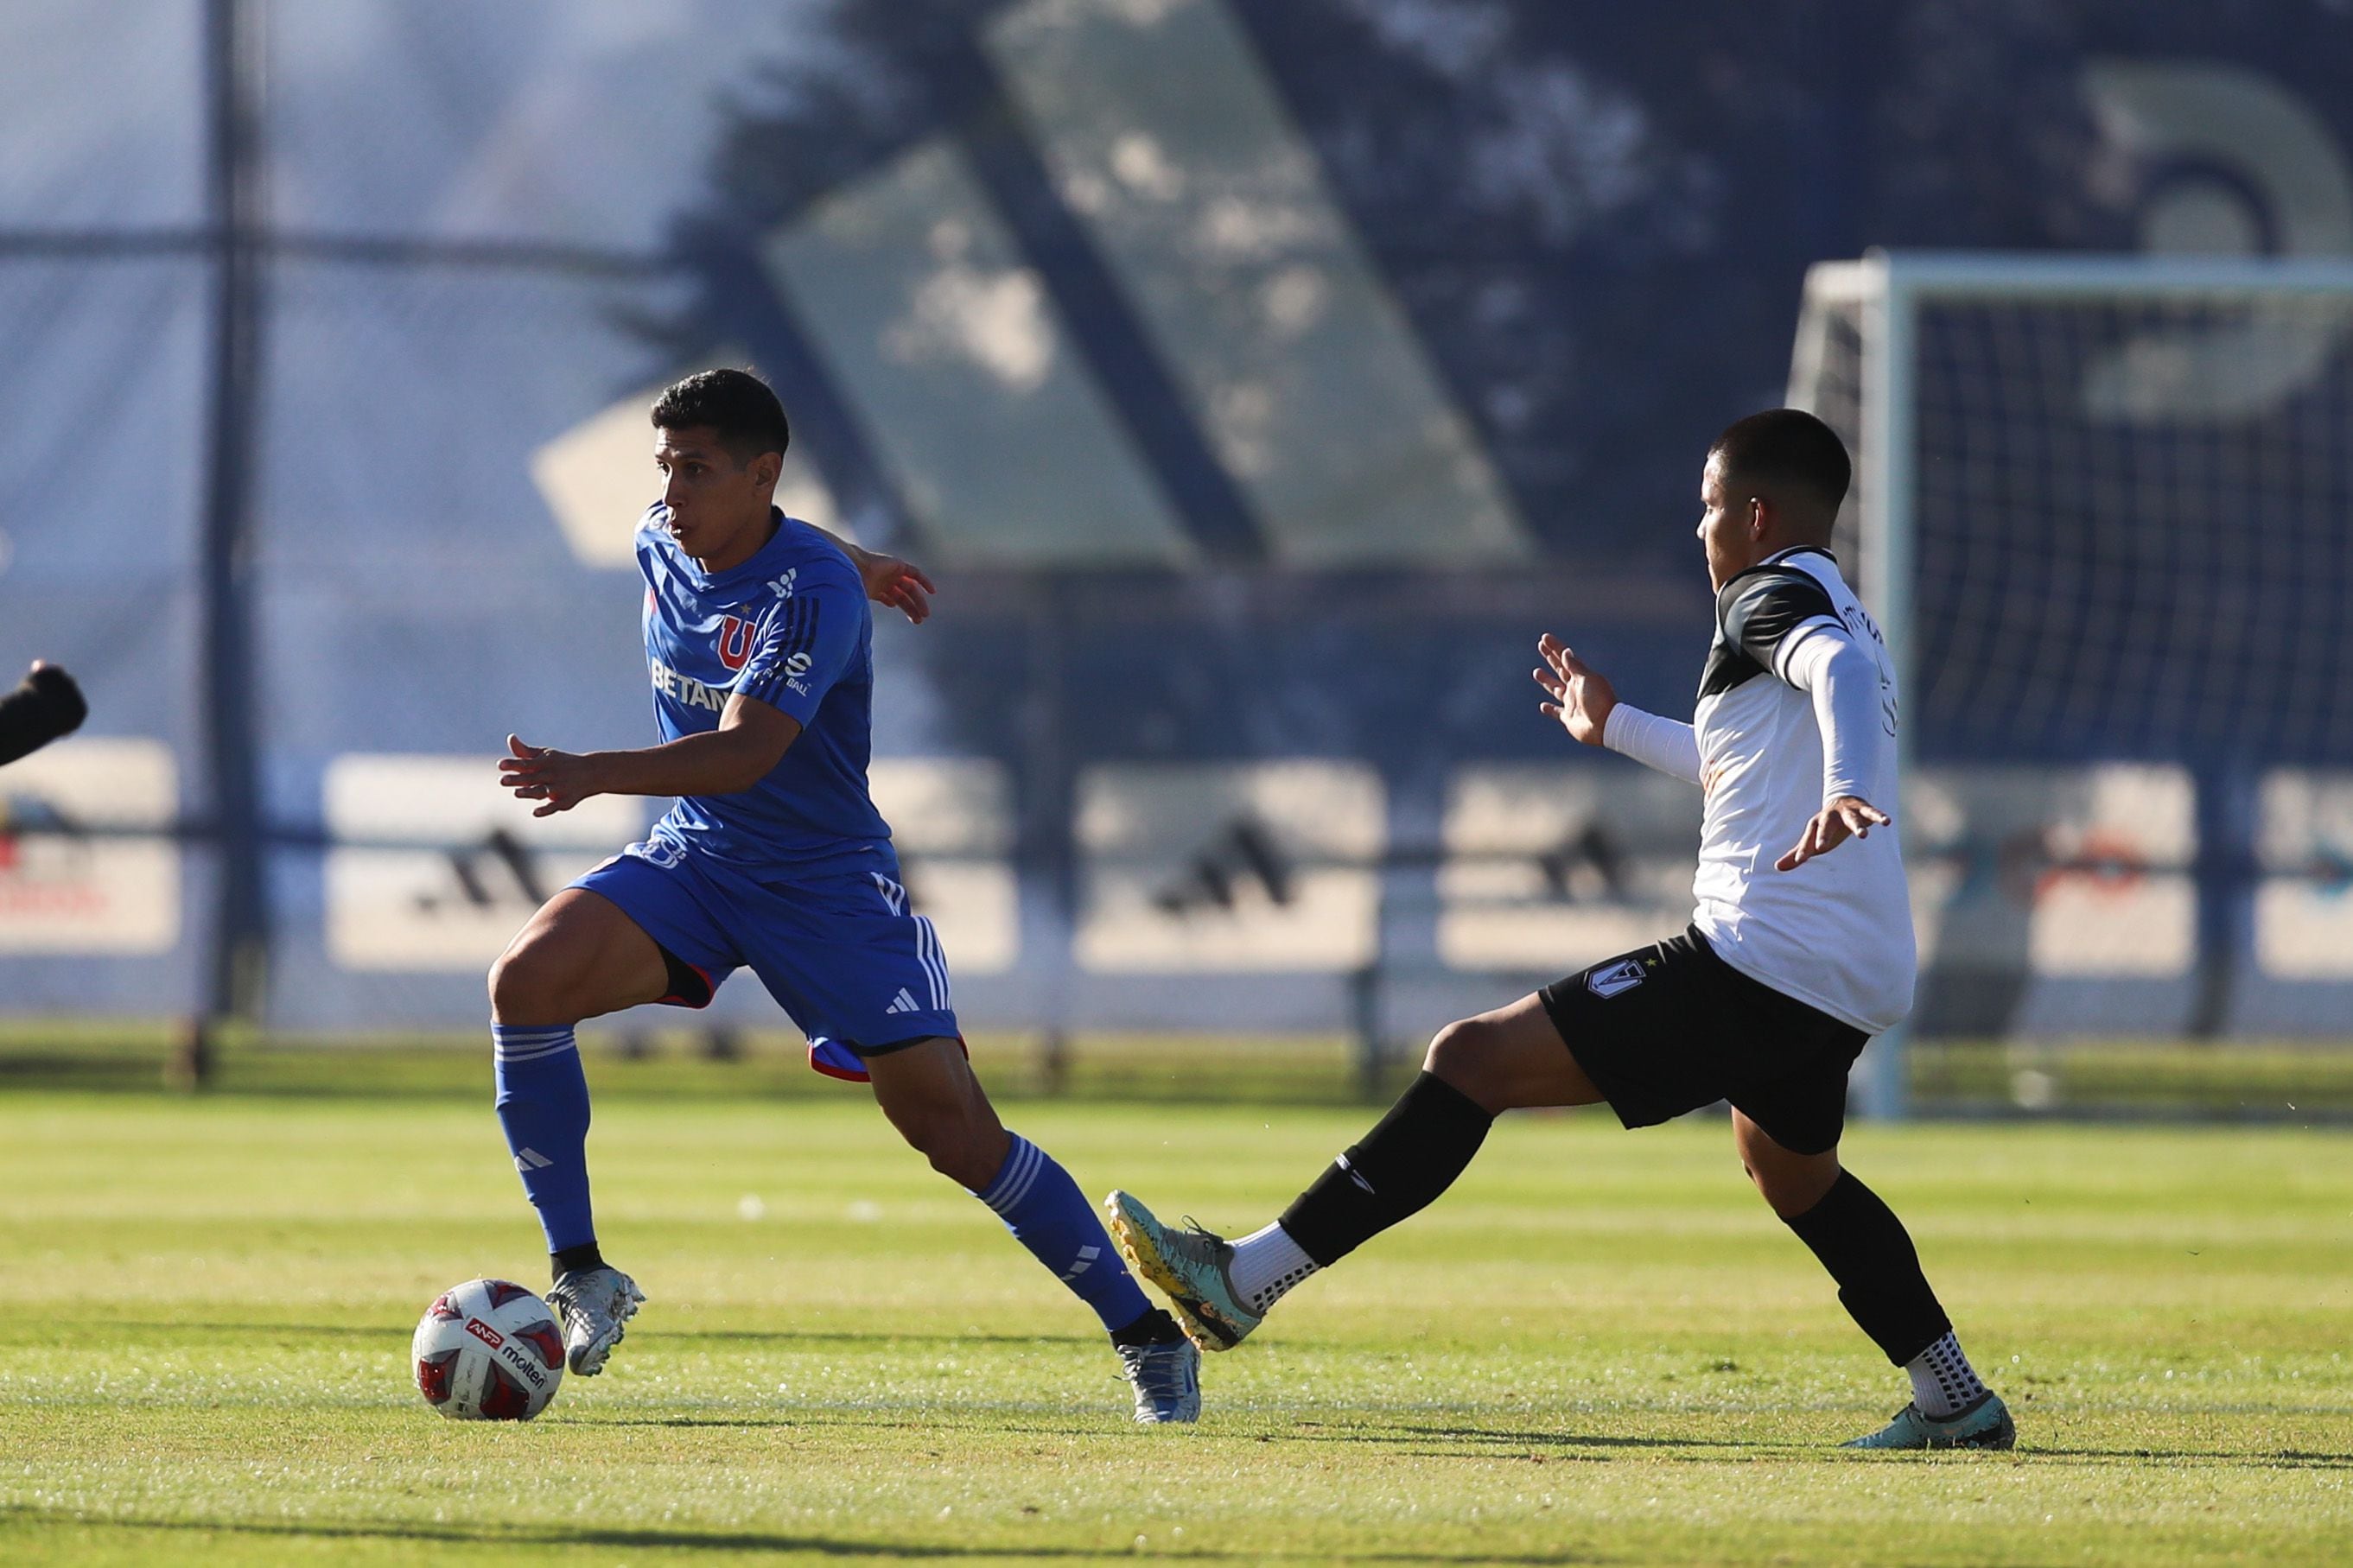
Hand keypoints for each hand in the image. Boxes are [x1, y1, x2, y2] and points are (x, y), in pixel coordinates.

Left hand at [498, 734, 603, 816]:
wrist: (593, 772)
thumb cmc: (562, 763)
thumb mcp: (545, 755)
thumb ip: (525, 752)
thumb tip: (510, 737)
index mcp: (545, 762)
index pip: (527, 763)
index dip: (513, 764)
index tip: (500, 765)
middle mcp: (552, 774)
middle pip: (532, 778)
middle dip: (518, 779)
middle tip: (502, 781)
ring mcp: (560, 788)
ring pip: (543, 791)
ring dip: (530, 792)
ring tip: (517, 793)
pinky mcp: (567, 801)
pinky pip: (556, 806)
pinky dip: (547, 810)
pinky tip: (535, 813)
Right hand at [853, 548, 935, 624]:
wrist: (854, 567)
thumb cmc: (852, 587)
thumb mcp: (859, 605)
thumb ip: (863, 615)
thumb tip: (858, 634)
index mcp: (875, 588)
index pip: (890, 598)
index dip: (898, 606)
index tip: (909, 619)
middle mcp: (884, 580)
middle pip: (902, 596)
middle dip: (911, 609)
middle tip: (919, 621)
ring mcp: (891, 573)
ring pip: (909, 588)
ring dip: (918, 600)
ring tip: (925, 614)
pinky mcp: (898, 565)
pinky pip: (914, 573)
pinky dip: (924, 581)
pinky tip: (932, 592)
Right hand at [1532, 632, 1616, 746]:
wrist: (1606, 726)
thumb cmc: (1599, 701)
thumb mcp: (1587, 680)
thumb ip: (1574, 666)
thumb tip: (1565, 651)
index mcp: (1581, 677)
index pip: (1565, 658)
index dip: (1555, 647)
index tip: (1545, 637)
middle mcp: (1575, 688)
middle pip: (1559, 669)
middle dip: (1550, 657)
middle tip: (1540, 645)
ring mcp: (1572, 702)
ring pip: (1555, 688)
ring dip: (1546, 680)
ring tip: (1536, 672)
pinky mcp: (1568, 718)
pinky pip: (1556, 712)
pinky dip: (1549, 709)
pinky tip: (1542, 706)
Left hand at [1775, 795, 1890, 870]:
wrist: (1841, 799)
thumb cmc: (1825, 826)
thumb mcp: (1811, 838)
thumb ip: (1797, 852)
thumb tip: (1777, 868)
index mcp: (1816, 824)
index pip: (1808, 837)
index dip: (1803, 849)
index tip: (1800, 861)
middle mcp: (1830, 816)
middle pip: (1825, 825)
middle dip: (1823, 835)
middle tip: (1821, 848)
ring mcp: (1847, 811)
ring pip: (1852, 818)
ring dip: (1857, 826)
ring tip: (1864, 836)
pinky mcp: (1863, 808)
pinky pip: (1872, 812)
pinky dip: (1879, 816)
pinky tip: (1886, 822)